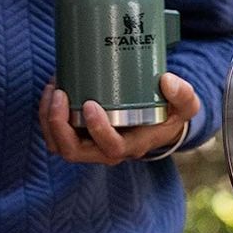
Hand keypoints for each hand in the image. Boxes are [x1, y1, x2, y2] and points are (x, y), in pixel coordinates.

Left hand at [39, 73, 200, 165]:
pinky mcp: (79, 135)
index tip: (91, 104)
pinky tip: (52, 89)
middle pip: (74, 151)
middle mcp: (107, 151)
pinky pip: (54, 134)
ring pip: (59, 144)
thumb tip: (166, 81)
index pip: (111, 148)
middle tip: (59, 93)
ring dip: (48, 118)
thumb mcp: (185, 106)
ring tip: (53, 87)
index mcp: (132, 146)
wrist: (158, 122)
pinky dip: (47, 114)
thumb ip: (183, 94)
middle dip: (59, 125)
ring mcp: (90, 145)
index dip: (97, 130)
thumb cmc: (170, 114)